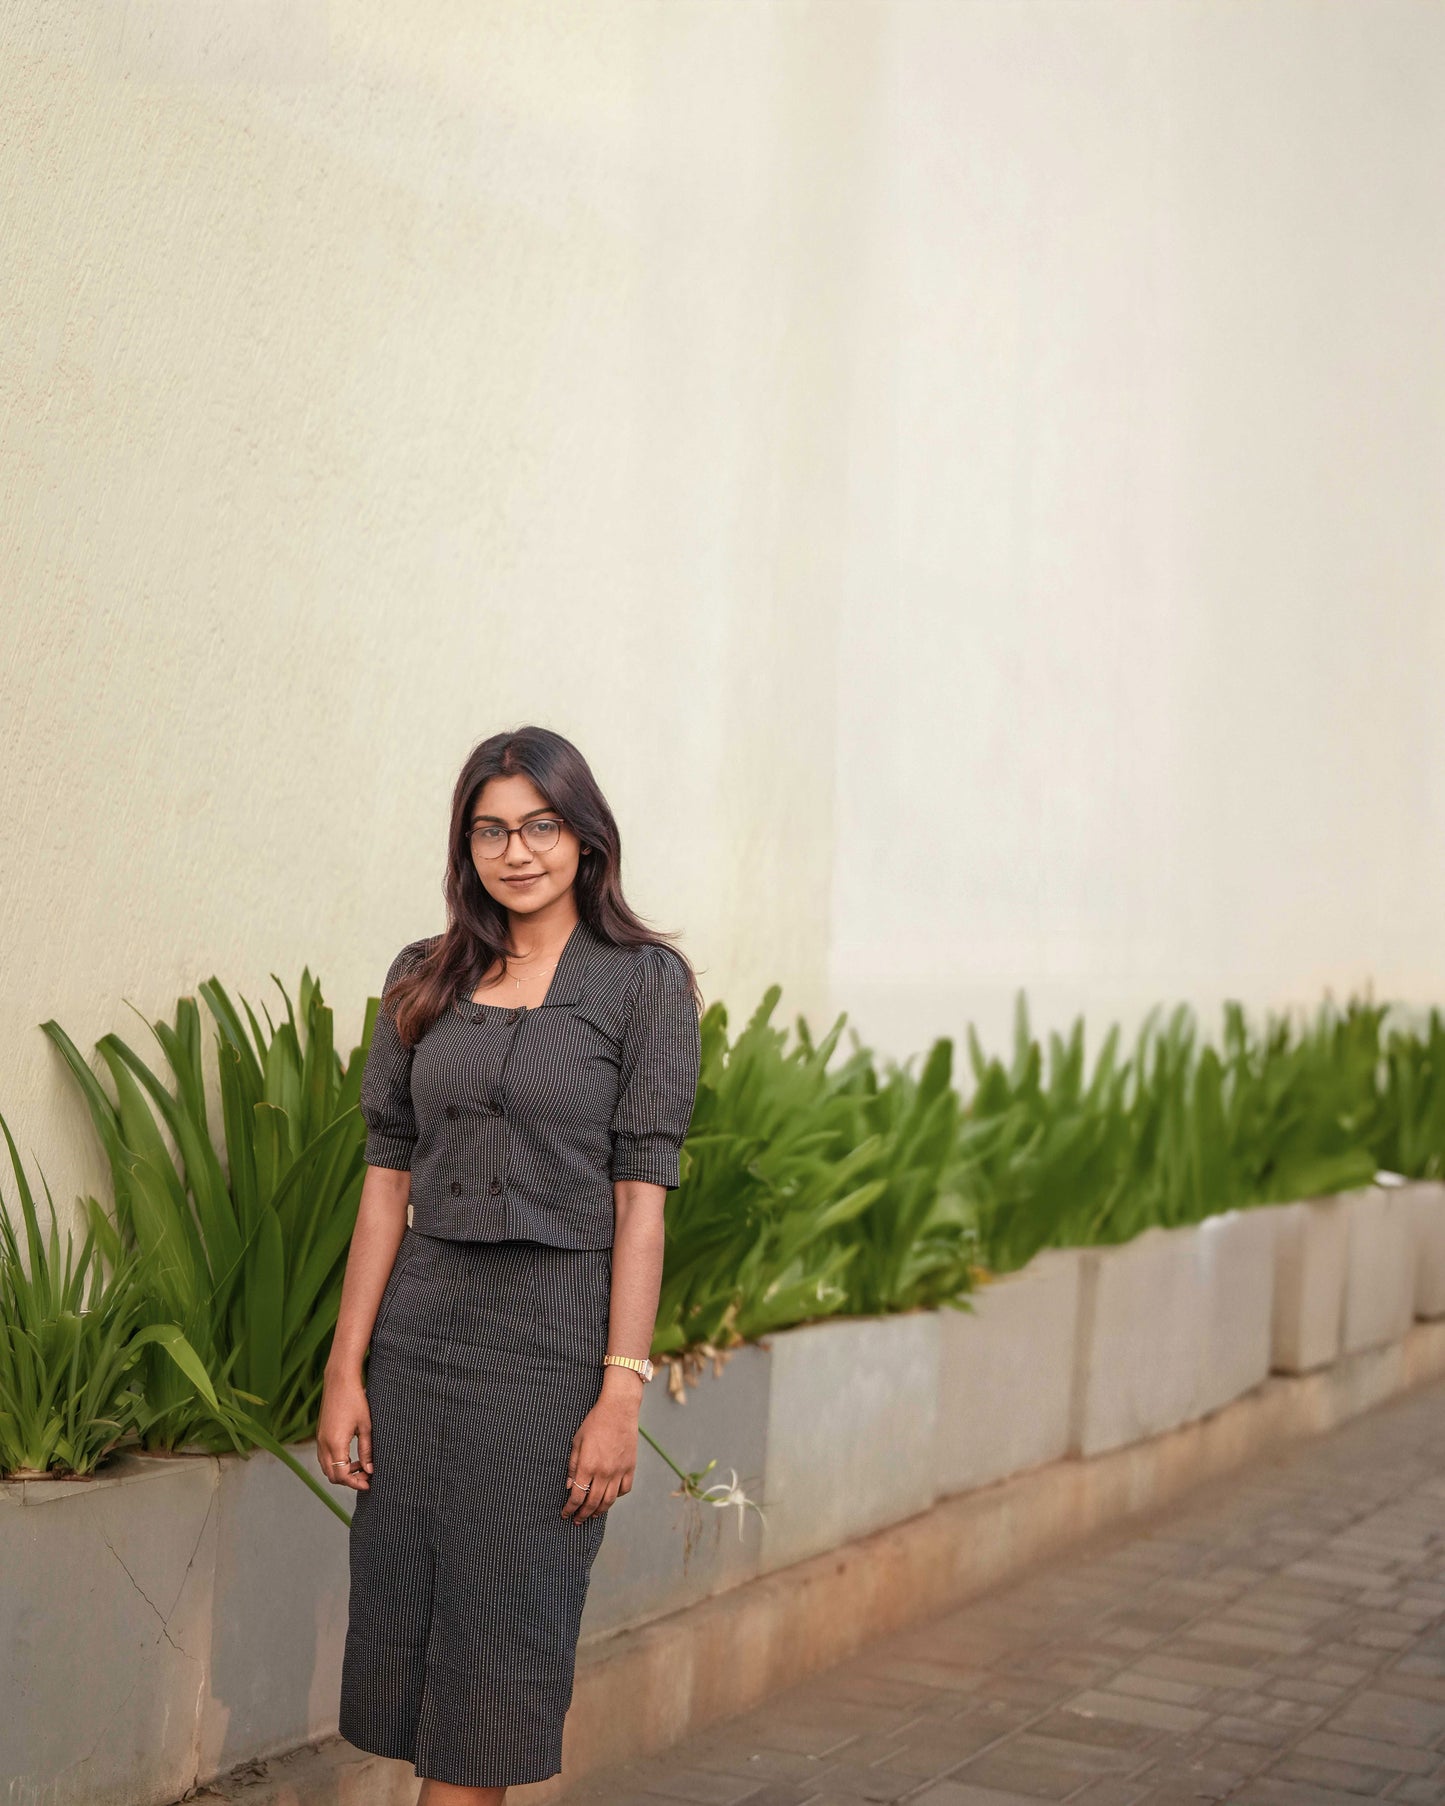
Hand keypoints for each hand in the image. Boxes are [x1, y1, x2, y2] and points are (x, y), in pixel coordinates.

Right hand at [317, 1368, 372, 1491]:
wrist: (339, 1380)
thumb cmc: (356, 1400)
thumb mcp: (366, 1426)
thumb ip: (367, 1450)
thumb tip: (370, 1470)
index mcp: (335, 1443)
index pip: (341, 1476)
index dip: (355, 1483)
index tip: (368, 1484)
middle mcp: (323, 1444)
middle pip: (332, 1475)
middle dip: (348, 1480)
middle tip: (366, 1477)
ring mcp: (319, 1439)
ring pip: (327, 1468)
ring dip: (341, 1472)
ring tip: (360, 1467)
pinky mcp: (320, 1434)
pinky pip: (325, 1457)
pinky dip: (336, 1463)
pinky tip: (350, 1458)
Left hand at [562, 1386, 639, 1521]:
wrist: (619, 1409)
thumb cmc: (595, 1422)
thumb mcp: (577, 1441)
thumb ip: (573, 1465)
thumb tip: (569, 1486)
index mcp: (588, 1466)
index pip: (577, 1496)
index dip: (570, 1508)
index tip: (565, 1513)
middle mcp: (604, 1472)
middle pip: (592, 1503)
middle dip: (583, 1514)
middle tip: (577, 1520)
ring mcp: (619, 1471)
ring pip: (609, 1500)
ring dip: (599, 1511)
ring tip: (592, 1515)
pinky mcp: (630, 1467)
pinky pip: (624, 1489)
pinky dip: (617, 1497)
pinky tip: (610, 1497)